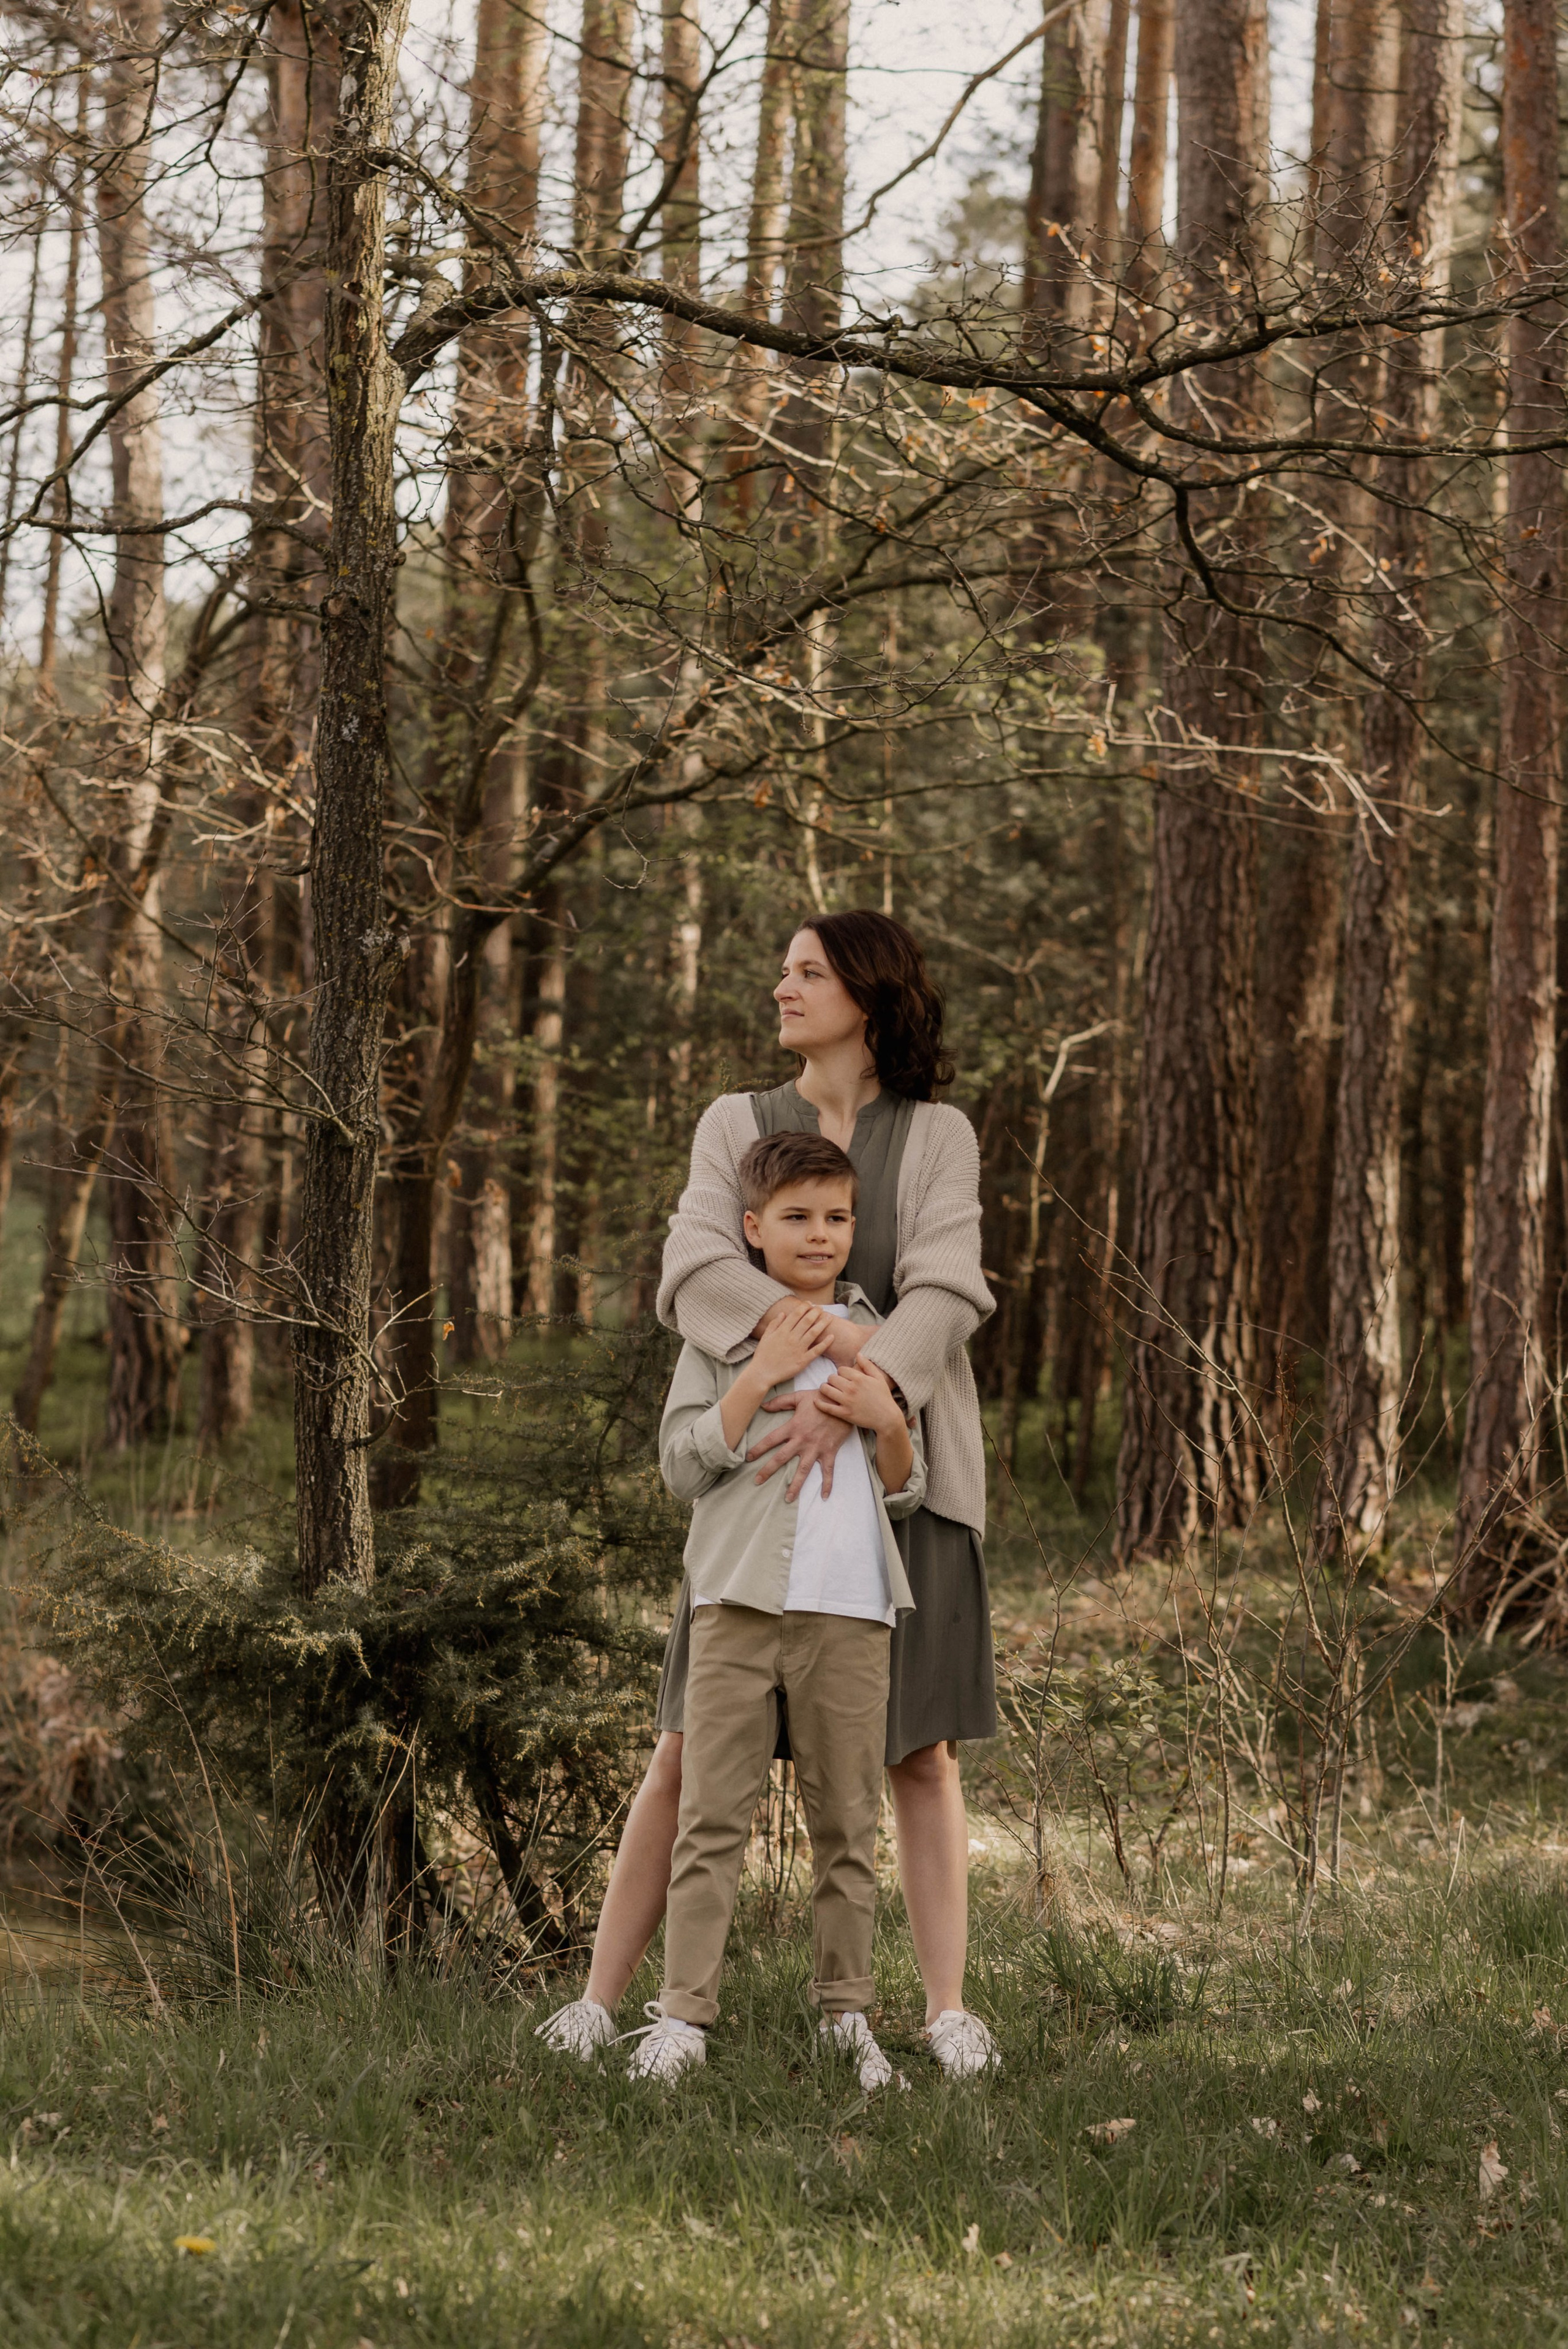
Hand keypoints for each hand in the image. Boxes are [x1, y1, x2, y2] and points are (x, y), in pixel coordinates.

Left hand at [748, 1385, 854, 1499]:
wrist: (843, 1402)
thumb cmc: (820, 1398)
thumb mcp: (799, 1397)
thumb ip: (780, 1402)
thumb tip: (762, 1405)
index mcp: (793, 1427)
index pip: (771, 1440)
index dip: (758, 1449)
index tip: (748, 1458)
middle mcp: (802, 1441)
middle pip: (782, 1458)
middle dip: (768, 1470)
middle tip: (757, 1481)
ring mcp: (816, 1448)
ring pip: (803, 1470)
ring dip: (795, 1485)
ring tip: (787, 1499)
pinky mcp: (829, 1452)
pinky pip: (828, 1471)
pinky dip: (827, 1484)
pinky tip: (824, 1497)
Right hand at [749, 1298, 832, 1389]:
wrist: (762, 1373)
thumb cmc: (762, 1355)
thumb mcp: (765, 1337)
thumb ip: (774, 1324)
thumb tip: (783, 1313)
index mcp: (782, 1331)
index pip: (796, 1315)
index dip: (804, 1307)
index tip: (809, 1303)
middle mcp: (791, 1338)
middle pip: (807, 1321)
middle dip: (815, 1312)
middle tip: (821, 1308)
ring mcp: (798, 1349)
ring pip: (814, 1333)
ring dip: (822, 1323)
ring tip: (829, 1317)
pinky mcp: (803, 1360)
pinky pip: (816, 1350)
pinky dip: (825, 1343)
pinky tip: (832, 1337)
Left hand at [816, 1359, 902, 1437]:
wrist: (887, 1418)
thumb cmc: (884, 1397)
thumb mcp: (878, 1378)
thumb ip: (868, 1365)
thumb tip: (858, 1354)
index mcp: (859, 1378)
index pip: (840, 1369)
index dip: (841, 1373)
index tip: (844, 1378)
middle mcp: (851, 1388)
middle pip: (831, 1378)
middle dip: (832, 1380)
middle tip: (835, 1384)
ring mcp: (847, 1401)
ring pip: (826, 1389)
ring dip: (825, 1388)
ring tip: (828, 1390)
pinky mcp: (844, 1414)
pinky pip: (827, 1407)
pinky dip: (819, 1403)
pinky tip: (816, 1400)